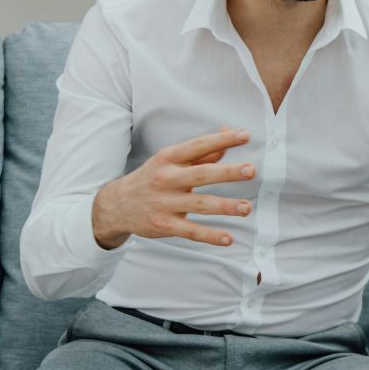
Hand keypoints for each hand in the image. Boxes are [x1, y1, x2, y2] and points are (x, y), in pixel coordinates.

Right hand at [92, 126, 253, 249]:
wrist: (116, 205)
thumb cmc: (153, 178)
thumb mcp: (171, 160)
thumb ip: (203, 150)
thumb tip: (229, 131)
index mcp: (169, 158)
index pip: (198, 146)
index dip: (222, 140)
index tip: (245, 136)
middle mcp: (167, 178)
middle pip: (201, 174)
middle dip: (227, 172)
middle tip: (251, 170)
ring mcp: (165, 203)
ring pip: (199, 204)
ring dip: (225, 206)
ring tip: (246, 208)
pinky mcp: (164, 225)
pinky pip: (190, 231)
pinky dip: (209, 236)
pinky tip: (228, 238)